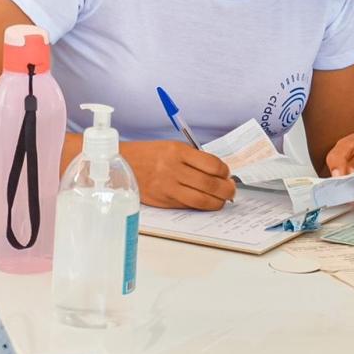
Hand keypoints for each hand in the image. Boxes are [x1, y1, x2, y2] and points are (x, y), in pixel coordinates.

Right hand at [120, 140, 235, 209]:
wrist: (121, 164)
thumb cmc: (149, 155)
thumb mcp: (172, 148)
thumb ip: (194, 159)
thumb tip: (218, 173)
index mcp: (178, 151)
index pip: (212, 164)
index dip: (225, 171)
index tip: (227, 173)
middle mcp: (173, 169)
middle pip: (210, 184)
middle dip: (227, 189)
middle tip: (231, 190)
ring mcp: (167, 187)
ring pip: (201, 199)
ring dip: (218, 201)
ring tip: (223, 199)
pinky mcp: (163, 201)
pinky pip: (188, 205)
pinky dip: (201, 205)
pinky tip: (206, 202)